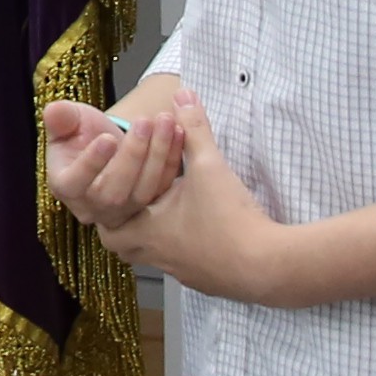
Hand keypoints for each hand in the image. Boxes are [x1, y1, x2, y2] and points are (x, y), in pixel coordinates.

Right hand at [41, 75, 207, 230]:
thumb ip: (61, 117)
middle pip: (112, 192)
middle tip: (145, 122)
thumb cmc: (81, 133)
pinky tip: (180, 133)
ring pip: (142, 192)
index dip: (91, 163)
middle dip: (132, 155)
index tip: (108, 138)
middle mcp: (93, 206)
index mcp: (66, 187)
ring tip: (166, 122)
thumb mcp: (68, 121)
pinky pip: (162, 188)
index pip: (74, 183)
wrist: (105, 144)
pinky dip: (173, 161)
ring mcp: (123, 211)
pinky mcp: (148, 206)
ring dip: (157, 156)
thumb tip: (54, 111)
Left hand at [102, 143, 290, 300]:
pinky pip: (182, 264)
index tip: (121, 183)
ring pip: (152, 256)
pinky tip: (199, 228)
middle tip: (136, 199)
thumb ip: (194, 128)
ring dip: (156, 232)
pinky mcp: (206, 280)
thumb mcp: (209, 165)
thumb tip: (183, 95)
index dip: (110, 201)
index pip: (107, 221)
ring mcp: (181, 272)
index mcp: (145, 230)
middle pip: (122, 245)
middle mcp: (156, 255)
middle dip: (125, 220)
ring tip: (168, 209)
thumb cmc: (230, 219)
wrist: (267, 265)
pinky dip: (183, 246)